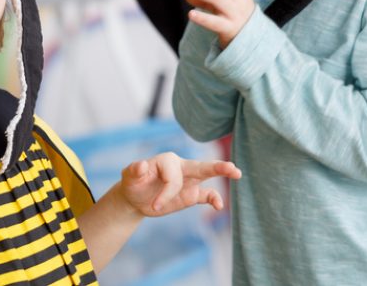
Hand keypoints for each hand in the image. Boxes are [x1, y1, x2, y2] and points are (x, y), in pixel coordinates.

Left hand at [119, 152, 240, 216]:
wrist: (136, 198)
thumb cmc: (133, 183)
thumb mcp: (129, 177)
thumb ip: (134, 170)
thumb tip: (142, 164)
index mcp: (166, 160)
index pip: (174, 178)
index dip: (166, 193)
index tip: (155, 205)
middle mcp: (180, 167)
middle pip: (200, 165)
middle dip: (216, 166)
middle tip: (232, 167)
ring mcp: (189, 180)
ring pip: (207, 175)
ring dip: (222, 173)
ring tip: (237, 173)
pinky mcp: (192, 194)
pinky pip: (207, 194)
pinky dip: (214, 199)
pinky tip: (219, 206)